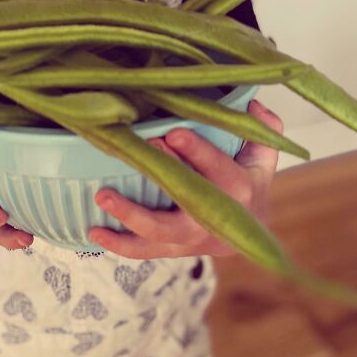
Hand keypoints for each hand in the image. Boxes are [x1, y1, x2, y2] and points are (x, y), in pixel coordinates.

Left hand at [87, 99, 282, 259]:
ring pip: (160, 233)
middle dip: (162, 177)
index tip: (173, 133)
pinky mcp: (174, 250)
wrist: (250, 235)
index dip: (197, 152)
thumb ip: (262, 128)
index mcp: (240, 189)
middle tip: (138, 154)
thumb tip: (251, 104)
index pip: (218, 169)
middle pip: (187, 201)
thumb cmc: (250, 182)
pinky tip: (94, 230)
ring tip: (102, 196)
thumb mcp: (262, 154)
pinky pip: (145, 251)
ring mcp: (192, 239)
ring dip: (129, 215)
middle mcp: (215, 218)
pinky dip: (119, 244)